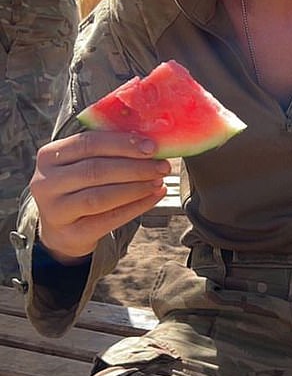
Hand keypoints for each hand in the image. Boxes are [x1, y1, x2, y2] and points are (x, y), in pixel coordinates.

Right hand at [30, 132, 169, 262]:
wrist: (61, 228)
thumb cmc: (78, 186)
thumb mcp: (81, 163)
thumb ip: (107, 150)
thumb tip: (148, 142)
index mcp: (49, 156)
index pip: (87, 143)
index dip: (122, 143)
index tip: (150, 146)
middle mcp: (46, 183)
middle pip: (95, 170)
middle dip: (135, 167)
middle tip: (162, 166)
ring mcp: (56, 210)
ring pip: (101, 197)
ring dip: (136, 188)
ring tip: (158, 181)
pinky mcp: (72, 233)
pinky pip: (109, 220)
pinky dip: (136, 207)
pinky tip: (154, 197)